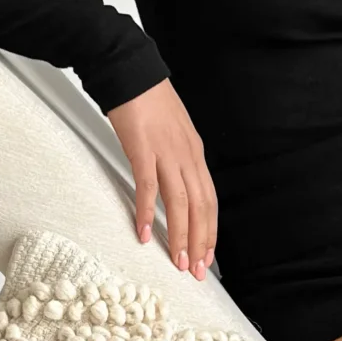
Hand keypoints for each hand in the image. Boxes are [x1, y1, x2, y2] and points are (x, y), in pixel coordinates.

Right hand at [107, 78, 217, 280]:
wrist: (131, 71)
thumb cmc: (148, 101)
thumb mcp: (174, 132)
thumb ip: (178, 157)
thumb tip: (177, 181)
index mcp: (195, 153)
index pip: (209, 199)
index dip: (210, 229)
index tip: (208, 254)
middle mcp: (186, 156)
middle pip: (200, 206)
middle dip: (200, 241)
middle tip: (196, 269)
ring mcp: (166, 153)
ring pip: (180, 202)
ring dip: (180, 234)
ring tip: (178, 261)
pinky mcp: (142, 149)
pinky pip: (148, 187)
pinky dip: (148, 212)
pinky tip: (144, 233)